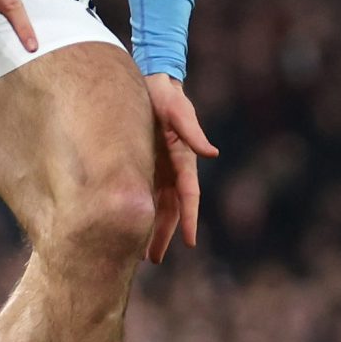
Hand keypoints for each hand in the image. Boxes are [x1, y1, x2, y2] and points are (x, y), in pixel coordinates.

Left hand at [143, 73, 218, 263]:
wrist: (151, 82)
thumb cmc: (166, 95)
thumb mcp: (178, 111)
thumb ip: (192, 132)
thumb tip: (212, 153)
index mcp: (185, 160)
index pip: (189, 196)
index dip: (190, 219)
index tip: (190, 243)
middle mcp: (173, 169)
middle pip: (170, 209)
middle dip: (163, 234)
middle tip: (154, 259)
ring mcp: (158, 169)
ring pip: (155, 207)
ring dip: (150, 229)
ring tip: (139, 254)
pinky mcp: (143, 165)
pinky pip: (142, 195)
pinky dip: (138, 212)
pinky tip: (127, 226)